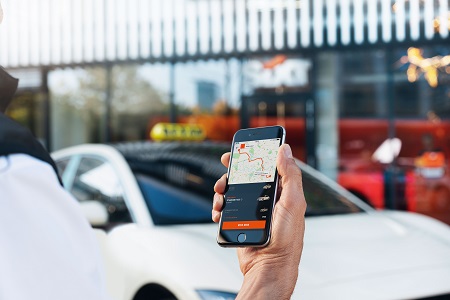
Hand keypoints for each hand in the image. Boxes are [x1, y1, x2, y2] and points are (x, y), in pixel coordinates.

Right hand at [213, 144, 306, 299]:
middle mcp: (266, 199)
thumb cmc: (286, 238)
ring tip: (221, 196)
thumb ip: (290, 175)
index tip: (242, 148)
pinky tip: (219, 210)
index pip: (266, 167)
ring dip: (223, 190)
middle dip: (233, 172)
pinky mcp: (240, 220)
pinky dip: (219, 206)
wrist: (269, 266)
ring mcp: (251, 210)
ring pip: (233, 191)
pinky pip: (226, 208)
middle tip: (226, 170)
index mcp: (280, 192)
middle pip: (245, 177)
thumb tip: (284, 150)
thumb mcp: (293, 202)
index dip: (254, 155)